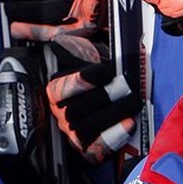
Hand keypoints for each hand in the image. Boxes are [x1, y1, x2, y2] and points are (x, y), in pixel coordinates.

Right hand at [43, 42, 141, 162]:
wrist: (106, 111)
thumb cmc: (99, 80)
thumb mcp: (87, 58)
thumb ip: (77, 47)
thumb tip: (49, 33)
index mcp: (56, 92)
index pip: (62, 88)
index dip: (83, 80)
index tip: (107, 71)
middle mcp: (61, 114)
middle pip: (76, 110)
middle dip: (104, 97)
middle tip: (127, 87)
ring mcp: (72, 133)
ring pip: (86, 128)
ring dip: (111, 114)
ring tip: (133, 103)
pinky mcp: (86, 150)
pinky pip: (94, 149)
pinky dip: (111, 138)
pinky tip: (127, 125)